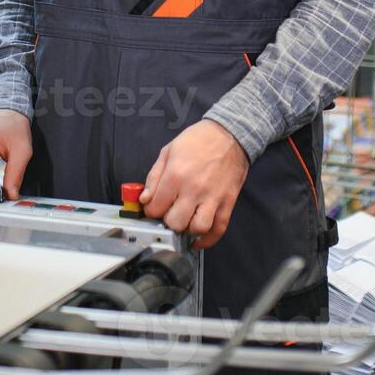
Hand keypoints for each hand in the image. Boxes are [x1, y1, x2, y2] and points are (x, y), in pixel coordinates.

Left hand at [139, 119, 249, 250]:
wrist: (229, 134)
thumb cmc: (197, 140)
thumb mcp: (168, 151)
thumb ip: (154, 177)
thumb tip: (144, 199)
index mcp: (176, 175)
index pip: (156, 208)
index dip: (151, 211)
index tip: (153, 208)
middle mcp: (194, 189)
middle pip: (175, 223)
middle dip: (168, 222)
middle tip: (169, 214)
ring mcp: (213, 198)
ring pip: (197, 229)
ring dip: (188, 230)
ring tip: (184, 221)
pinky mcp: (227, 202)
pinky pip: (218, 229)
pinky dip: (208, 240)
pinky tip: (198, 240)